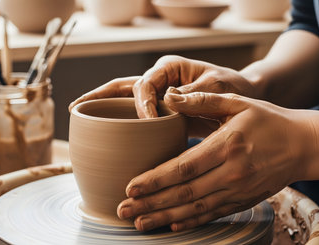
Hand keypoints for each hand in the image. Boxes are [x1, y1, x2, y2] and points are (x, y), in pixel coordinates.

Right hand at [69, 55, 256, 117]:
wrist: (243, 97)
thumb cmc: (232, 87)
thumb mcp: (217, 86)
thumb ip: (193, 93)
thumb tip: (167, 100)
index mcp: (170, 68)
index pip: (145, 84)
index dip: (141, 103)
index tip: (149, 122)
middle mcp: (159, 79)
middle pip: (122, 87)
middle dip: (99, 96)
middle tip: (76, 108)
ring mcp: (156, 94)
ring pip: (123, 98)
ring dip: (101, 106)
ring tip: (78, 115)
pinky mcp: (159, 111)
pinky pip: (134, 115)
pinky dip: (119, 121)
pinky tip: (104, 133)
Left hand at [116, 90, 314, 231]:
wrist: (302, 145)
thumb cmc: (267, 119)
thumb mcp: (237, 102)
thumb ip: (202, 100)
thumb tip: (168, 97)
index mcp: (226, 145)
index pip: (183, 167)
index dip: (156, 179)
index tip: (131, 186)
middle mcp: (231, 172)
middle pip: (184, 193)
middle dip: (151, 203)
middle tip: (123, 209)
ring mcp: (238, 190)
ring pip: (195, 209)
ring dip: (164, 218)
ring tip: (139, 222)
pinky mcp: (242, 200)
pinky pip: (212, 214)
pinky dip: (190, 222)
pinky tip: (171, 226)